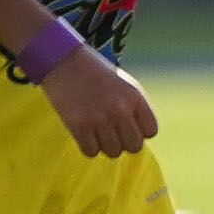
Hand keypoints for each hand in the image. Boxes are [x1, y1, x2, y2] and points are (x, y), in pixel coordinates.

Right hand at [38, 47, 159, 157]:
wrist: (63, 60)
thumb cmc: (94, 73)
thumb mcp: (124, 85)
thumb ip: (134, 108)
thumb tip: (140, 135)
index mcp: (135, 97)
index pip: (150, 131)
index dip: (138, 130)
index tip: (126, 124)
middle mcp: (121, 110)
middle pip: (134, 146)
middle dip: (123, 141)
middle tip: (110, 131)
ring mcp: (100, 119)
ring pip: (113, 152)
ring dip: (104, 144)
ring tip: (95, 129)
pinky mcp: (79, 127)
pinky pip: (91, 152)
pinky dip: (87, 146)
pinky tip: (84, 132)